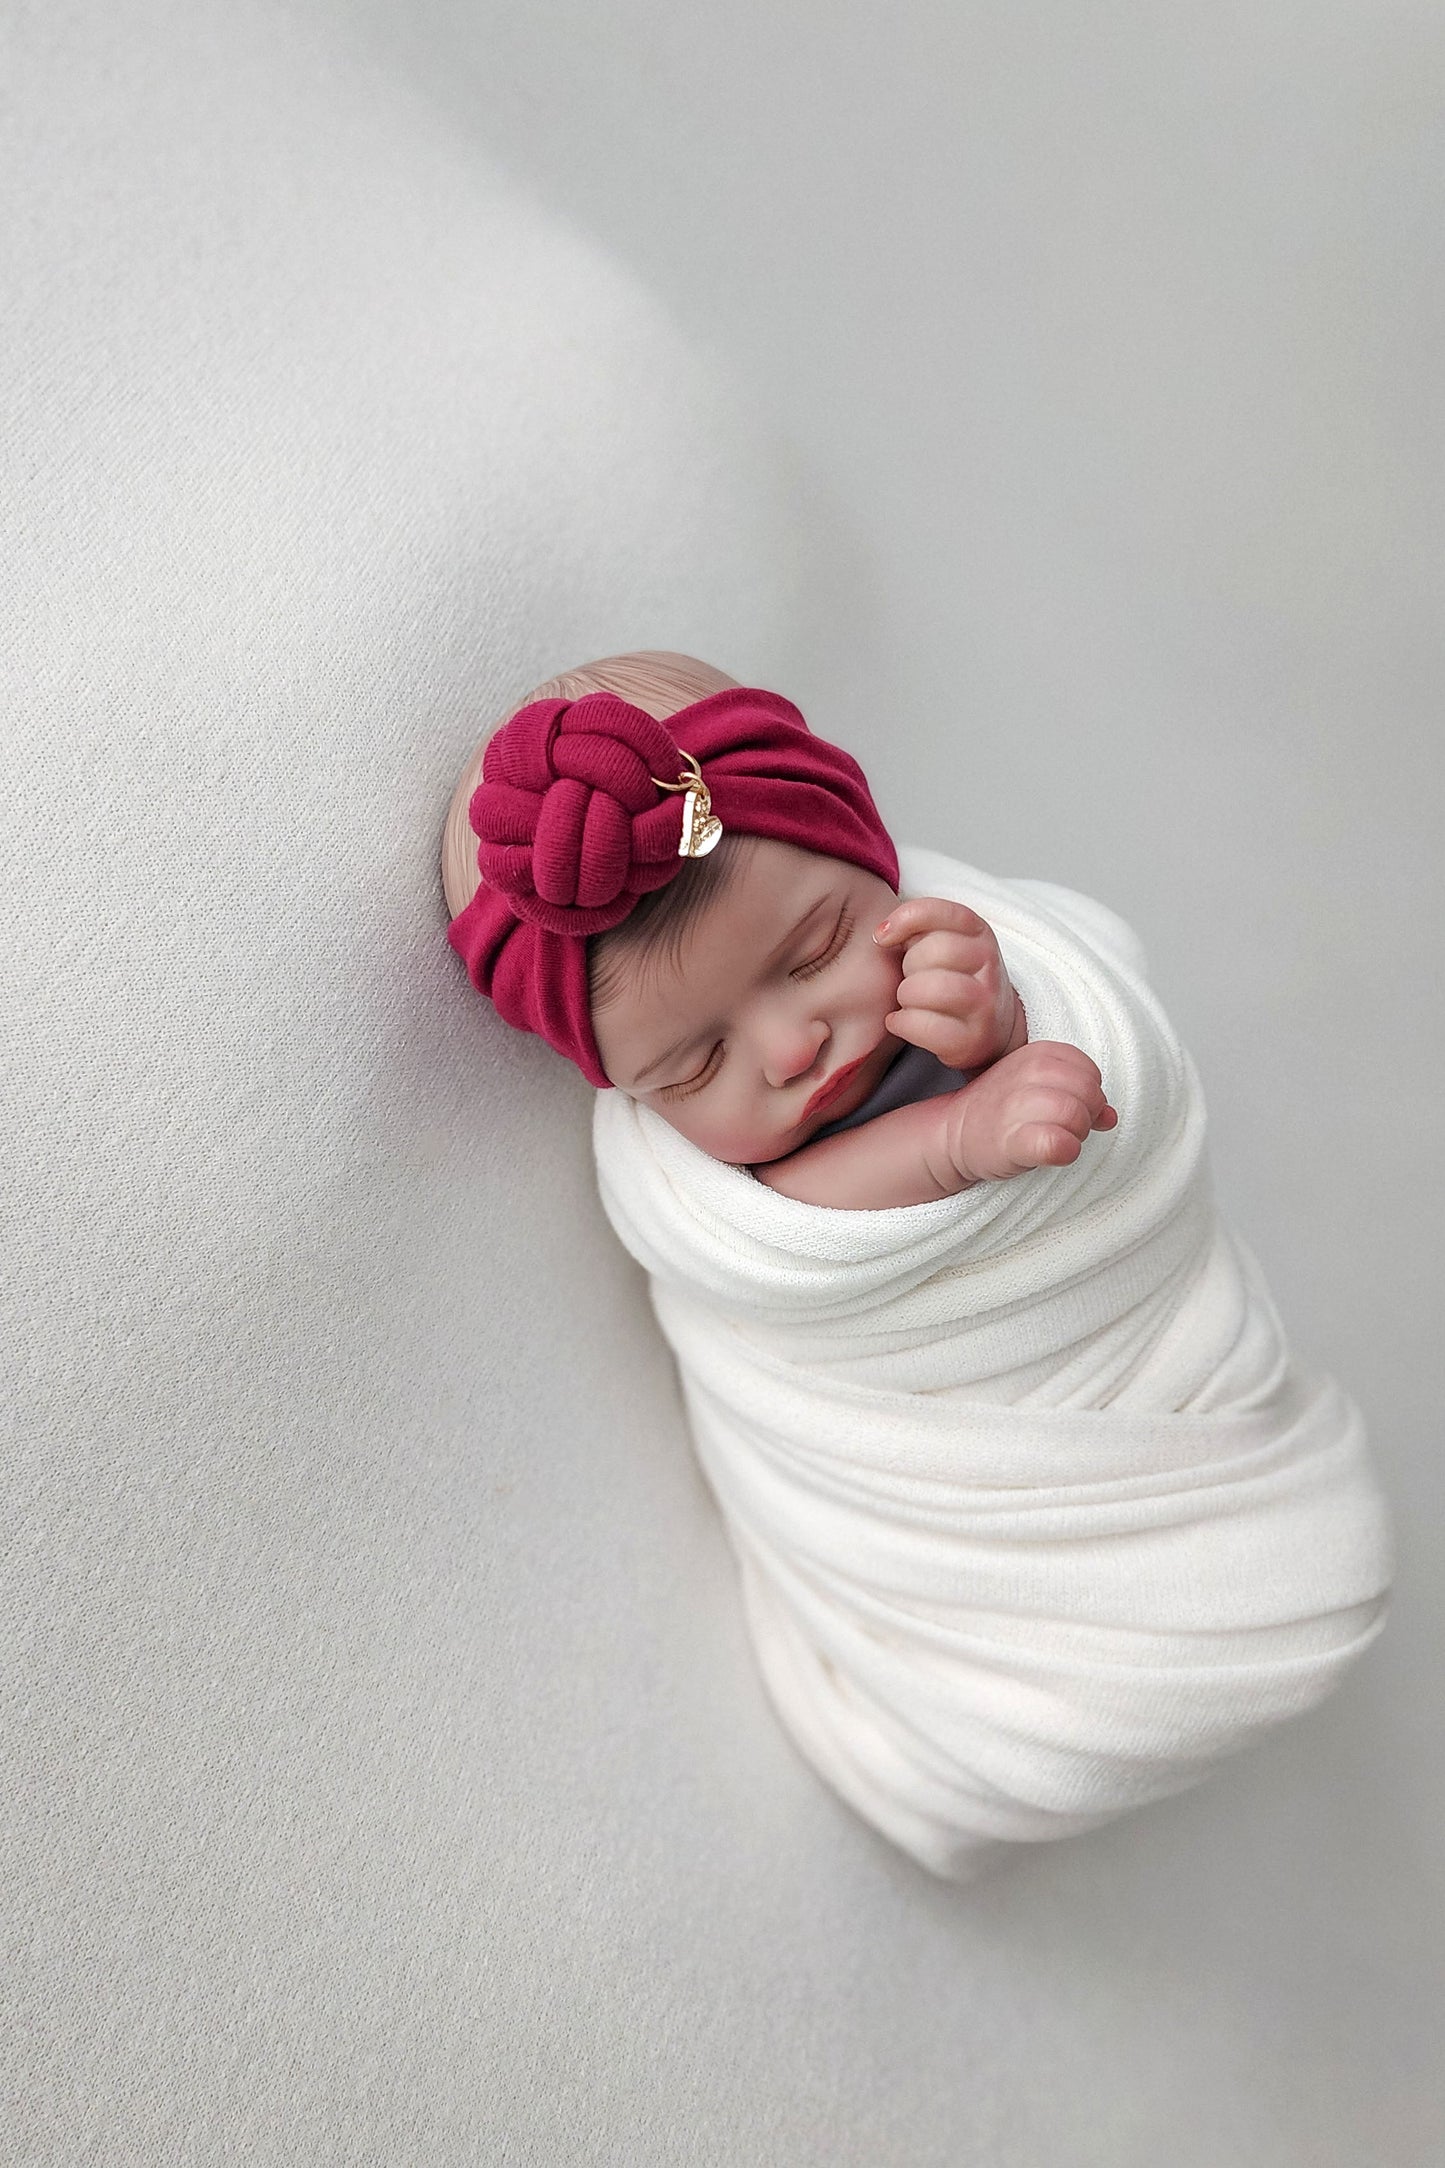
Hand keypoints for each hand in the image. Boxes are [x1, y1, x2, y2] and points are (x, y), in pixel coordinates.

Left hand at [874, 897, 1024, 1070]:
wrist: (994, 1030)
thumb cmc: (955, 981)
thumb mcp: (946, 945)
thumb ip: (918, 930)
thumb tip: (882, 933)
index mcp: (979, 934)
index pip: (942, 912)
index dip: (906, 919)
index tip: (884, 935)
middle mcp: (988, 965)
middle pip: (933, 951)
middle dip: (908, 965)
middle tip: (911, 978)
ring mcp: (984, 1004)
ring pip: (931, 988)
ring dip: (905, 995)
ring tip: (907, 1001)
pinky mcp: (973, 1039)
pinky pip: (925, 1026)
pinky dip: (902, 1023)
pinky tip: (901, 1021)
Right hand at [942, 1041, 1117, 1184]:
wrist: (956, 1133)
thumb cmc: (1003, 1109)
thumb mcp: (1040, 1088)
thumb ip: (1078, 1094)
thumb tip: (1110, 1116)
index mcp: (1039, 1054)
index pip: (1090, 1073)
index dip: (1088, 1096)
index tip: (1068, 1109)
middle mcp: (1028, 1072)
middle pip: (1088, 1094)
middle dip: (1086, 1116)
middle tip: (1064, 1129)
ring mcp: (1017, 1105)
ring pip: (1077, 1117)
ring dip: (1076, 1135)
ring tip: (1056, 1140)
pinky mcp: (1012, 1140)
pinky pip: (1058, 1144)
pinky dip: (1065, 1151)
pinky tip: (1054, 1154)